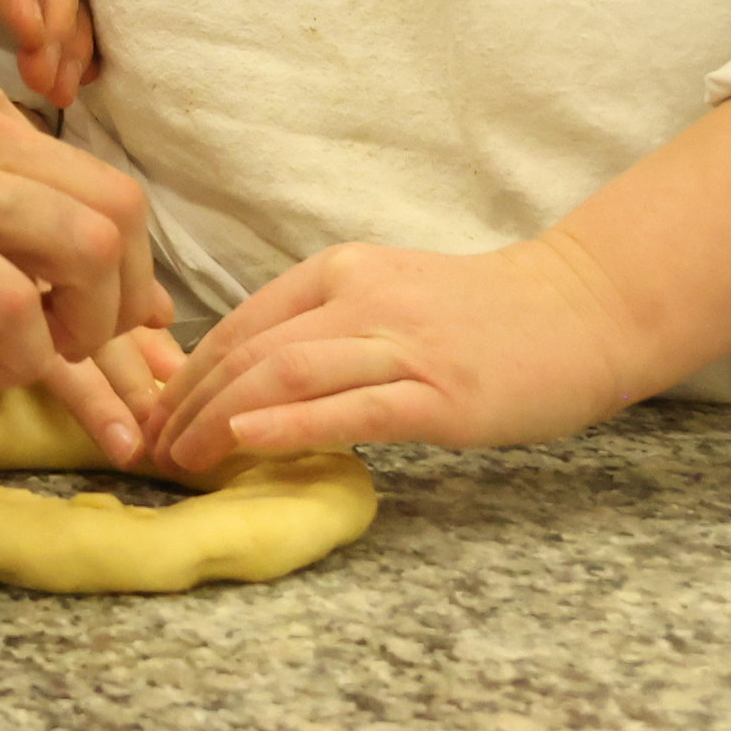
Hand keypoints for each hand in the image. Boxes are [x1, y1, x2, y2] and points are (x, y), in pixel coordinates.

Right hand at [0, 24, 169, 462]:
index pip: (83, 168)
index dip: (116, 252)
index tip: (103, 306)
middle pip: (117, 204)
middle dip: (126, 294)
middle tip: (89, 345)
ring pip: (88, 247)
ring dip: (87, 327)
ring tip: (42, 363)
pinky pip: (10, 299)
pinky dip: (23, 352)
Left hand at [140, 230, 648, 476]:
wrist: (581, 310)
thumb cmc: (481, 315)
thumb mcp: (387, 298)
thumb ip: (324, 327)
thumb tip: (250, 379)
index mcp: (339, 272)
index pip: (240, 324)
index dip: (187, 374)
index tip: (152, 417)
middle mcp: (359, 299)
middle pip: (249, 351)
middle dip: (189, 403)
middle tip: (149, 450)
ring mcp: (400, 345)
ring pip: (285, 374)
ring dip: (220, 419)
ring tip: (179, 458)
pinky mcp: (439, 393)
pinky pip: (350, 407)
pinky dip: (289, 424)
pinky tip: (246, 443)